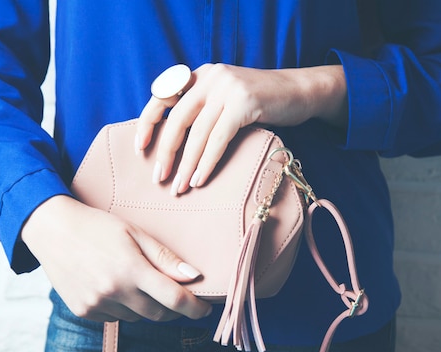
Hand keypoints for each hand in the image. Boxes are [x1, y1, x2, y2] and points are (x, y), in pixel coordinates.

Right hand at [21, 195, 212, 321]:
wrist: (51, 230)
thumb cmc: (97, 226)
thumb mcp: (135, 233)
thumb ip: (165, 257)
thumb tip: (194, 276)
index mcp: (131, 270)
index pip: (174, 300)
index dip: (195, 308)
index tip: (205, 308)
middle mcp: (113, 291)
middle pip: (158, 314)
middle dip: (172, 307)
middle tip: (175, 292)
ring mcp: (96, 304)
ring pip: (136, 317)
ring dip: (145, 306)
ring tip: (134, 280)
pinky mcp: (83, 311)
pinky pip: (115, 317)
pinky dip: (122, 307)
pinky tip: (114, 286)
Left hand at [135, 63, 346, 195]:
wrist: (300, 91)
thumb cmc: (260, 102)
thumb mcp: (225, 98)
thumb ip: (202, 109)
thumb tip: (173, 143)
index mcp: (200, 75)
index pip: (162, 96)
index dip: (148, 123)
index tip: (140, 150)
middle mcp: (210, 77)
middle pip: (176, 120)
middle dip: (165, 153)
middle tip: (159, 179)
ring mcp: (228, 88)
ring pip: (197, 133)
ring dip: (186, 165)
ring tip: (179, 188)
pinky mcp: (245, 103)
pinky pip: (218, 139)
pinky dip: (207, 162)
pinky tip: (199, 179)